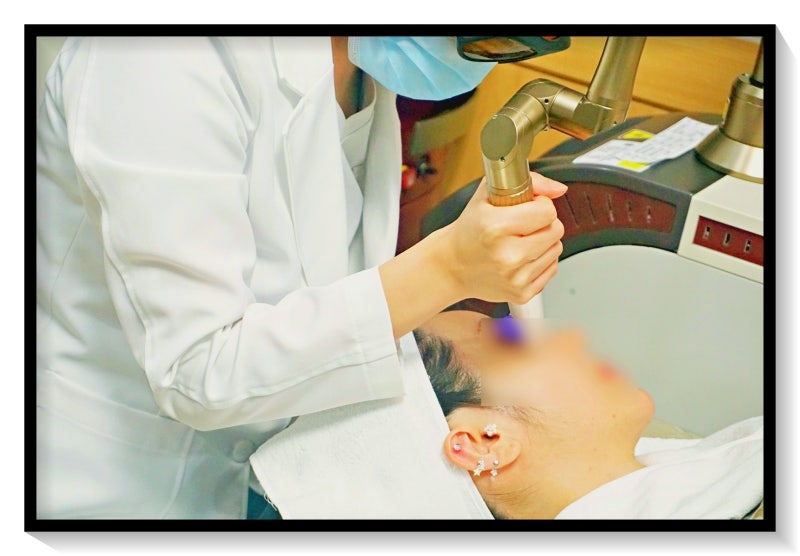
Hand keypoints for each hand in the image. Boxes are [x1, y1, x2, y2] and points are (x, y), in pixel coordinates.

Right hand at [438, 171, 566, 303]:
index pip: (547, 211)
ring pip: (556, 249)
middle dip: (543, 223)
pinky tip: (521, 258)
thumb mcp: (488, 194)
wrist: (452, 266)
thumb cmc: (470, 229)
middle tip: (522, 225)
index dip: (540, 204)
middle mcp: (506, 255)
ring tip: (519, 242)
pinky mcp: (522, 294)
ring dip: (543, 242)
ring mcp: (515, 278)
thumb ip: (530, 182)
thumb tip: (559, 189)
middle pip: (556, 230)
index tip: (528, 207)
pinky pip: (552, 268)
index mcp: (495, 227)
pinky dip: (540, 261)